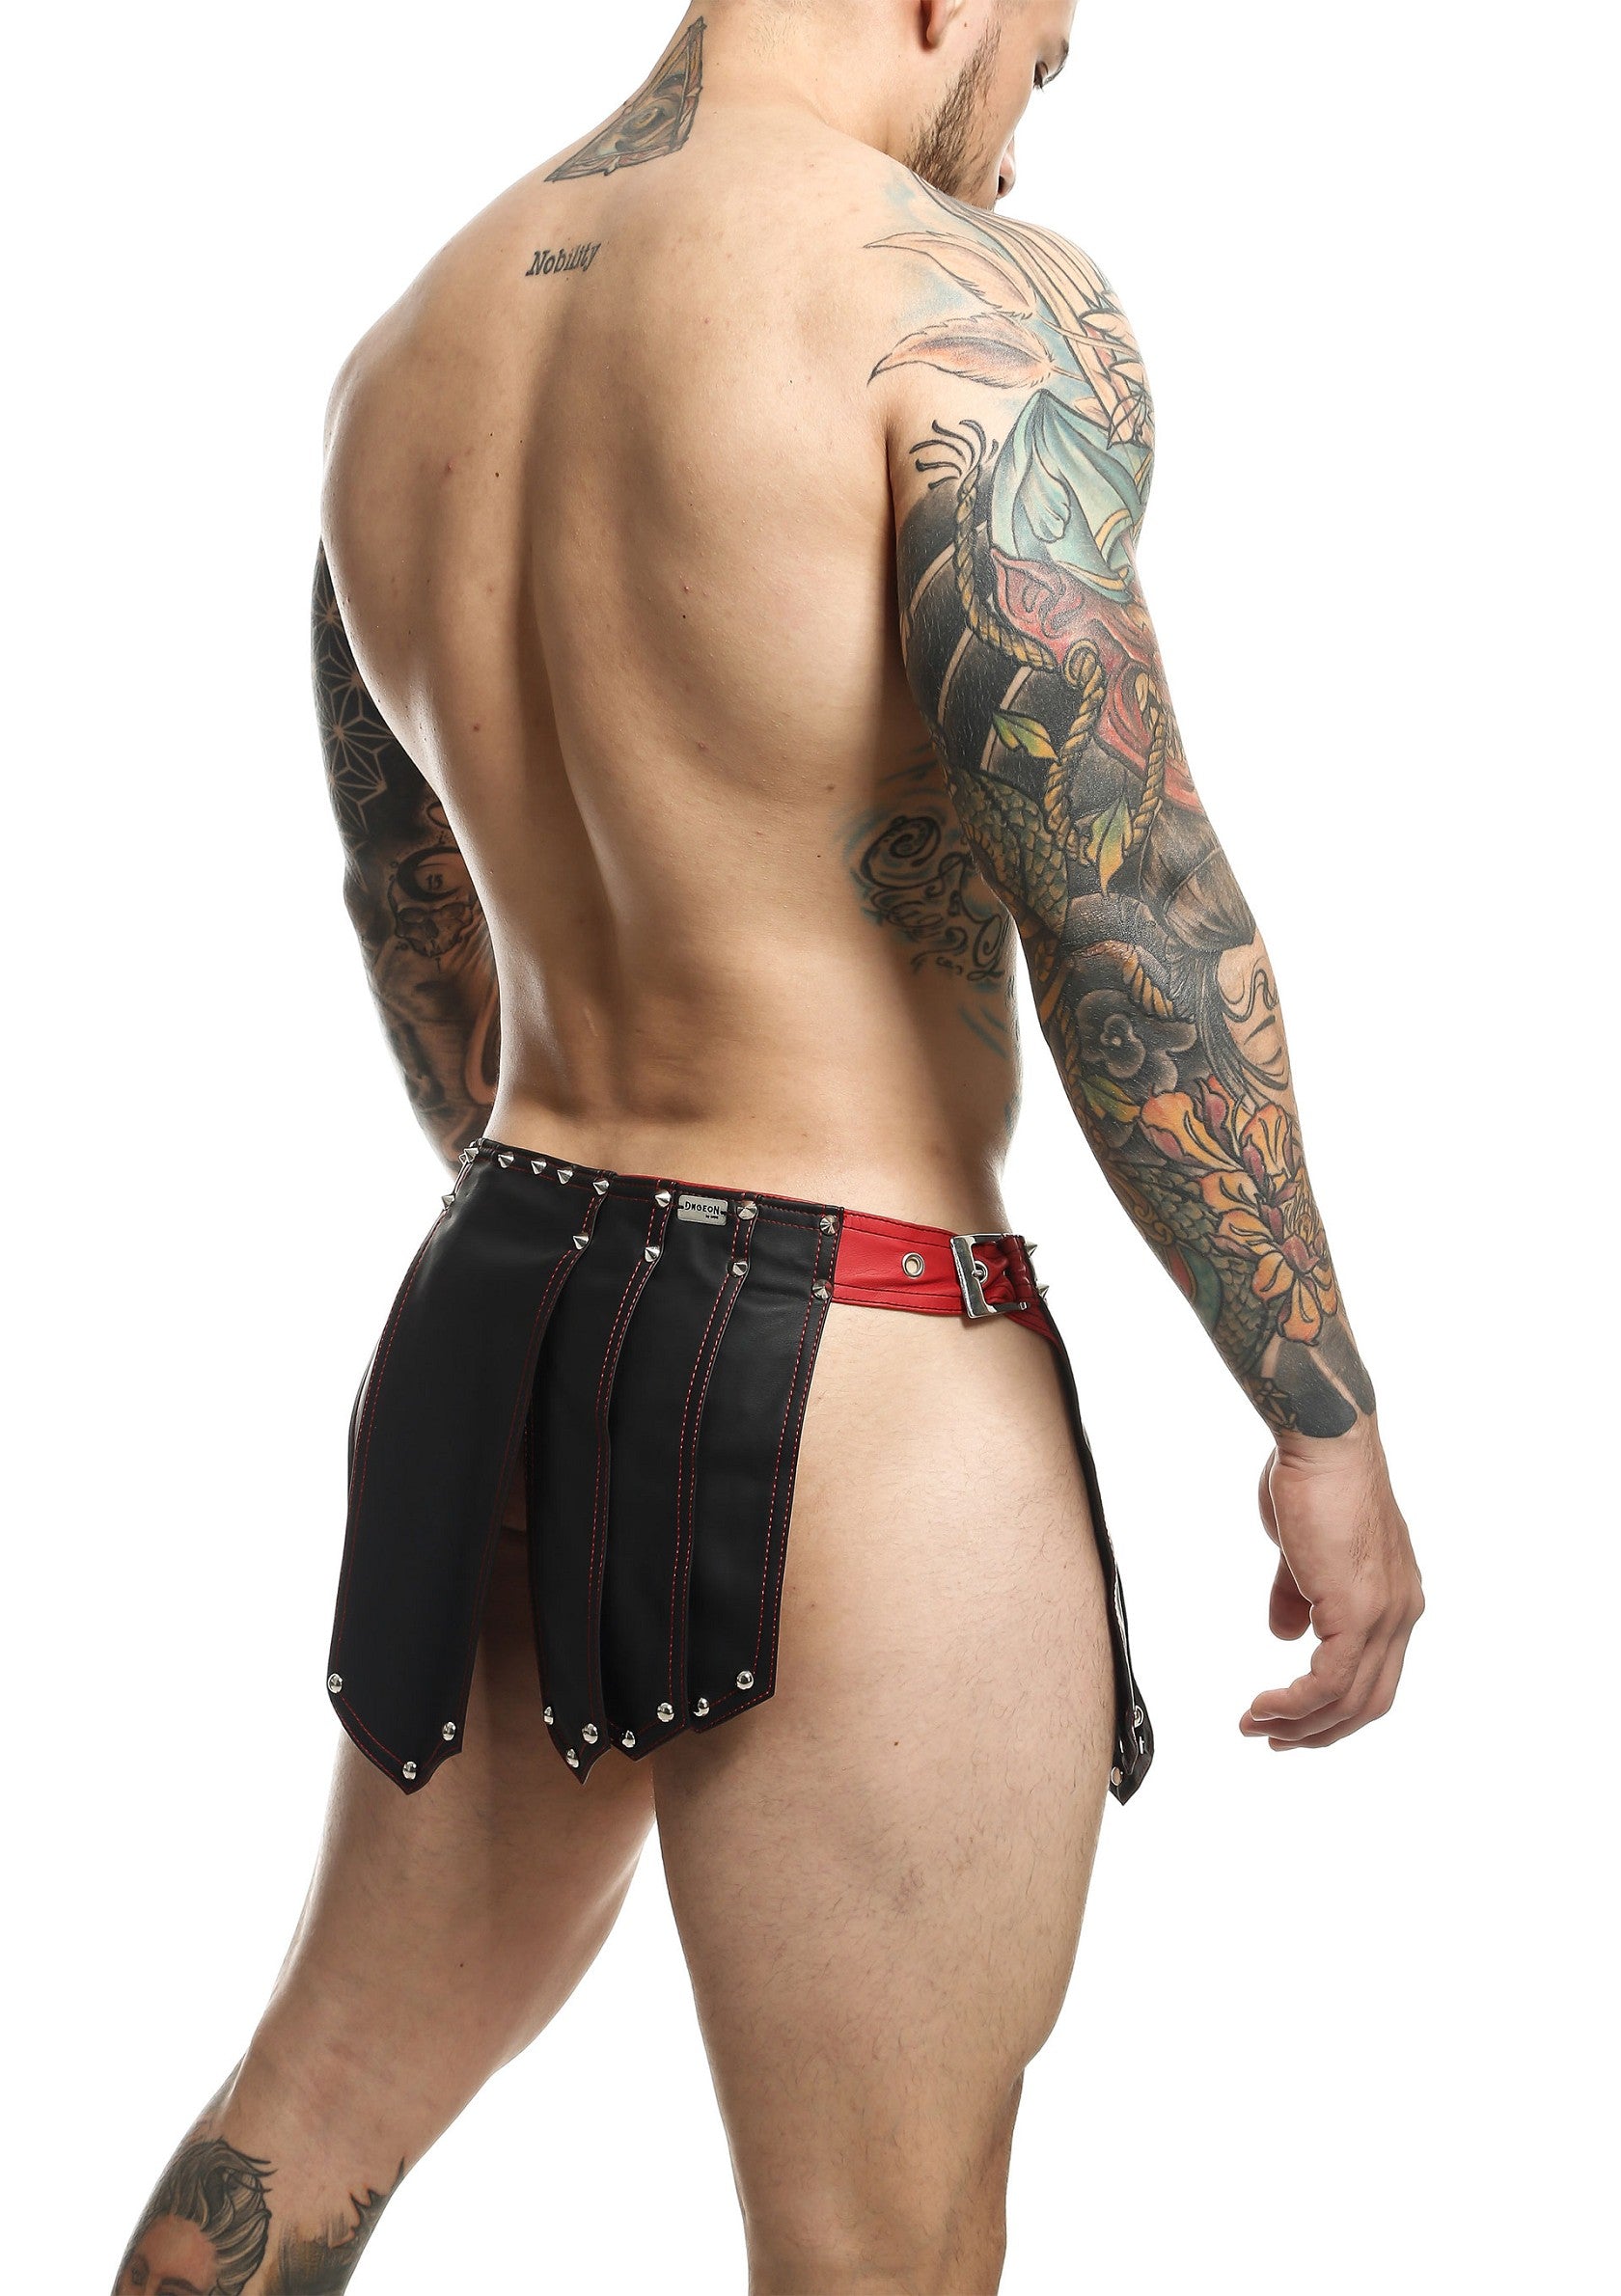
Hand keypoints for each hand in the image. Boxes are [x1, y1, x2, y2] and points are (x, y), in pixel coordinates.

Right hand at [1239, 1417, 1423, 1750]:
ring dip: (1299, 1723)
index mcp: (1394, 1599)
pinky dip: (1297, 1703)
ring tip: (1255, 1725)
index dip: (1333, 1707)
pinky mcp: (1358, 1609)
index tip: (1289, 1717)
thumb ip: (1298, 1594)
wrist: (1325, 1442)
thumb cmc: (1312, 1480)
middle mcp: (1400, 1613)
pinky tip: (1266, 1706)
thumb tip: (1285, 1635)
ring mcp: (1385, 1614)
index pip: (1374, 1676)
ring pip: (1349, 1699)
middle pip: (1369, 1701)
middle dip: (1319, 1730)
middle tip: (1273, 1738)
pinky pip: (1330, 1680)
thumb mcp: (1304, 1550)